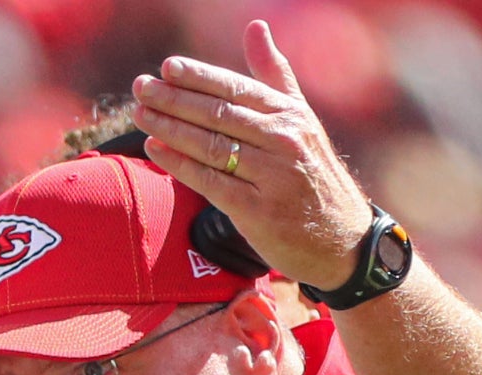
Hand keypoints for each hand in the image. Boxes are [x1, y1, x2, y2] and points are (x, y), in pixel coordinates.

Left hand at [131, 20, 371, 291]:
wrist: (341, 239)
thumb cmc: (313, 175)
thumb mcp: (302, 120)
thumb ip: (274, 76)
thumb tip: (256, 26)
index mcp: (291, 115)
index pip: (237, 89)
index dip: (199, 77)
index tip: (167, 68)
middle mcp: (284, 141)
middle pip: (219, 115)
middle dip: (174, 99)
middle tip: (140, 87)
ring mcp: (272, 176)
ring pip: (211, 146)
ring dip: (170, 128)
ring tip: (140, 114)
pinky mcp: (258, 211)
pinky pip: (211, 182)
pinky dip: (180, 165)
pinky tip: (156, 150)